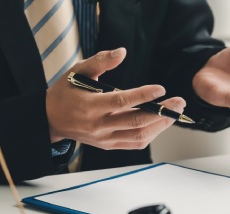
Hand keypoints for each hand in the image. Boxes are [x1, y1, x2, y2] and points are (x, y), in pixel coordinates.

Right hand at [46, 48, 184, 149]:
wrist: (51, 119)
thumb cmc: (66, 92)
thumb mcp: (77, 71)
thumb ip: (100, 61)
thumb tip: (122, 52)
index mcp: (90, 106)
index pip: (121, 101)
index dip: (143, 95)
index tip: (161, 88)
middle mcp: (99, 126)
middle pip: (136, 122)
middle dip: (161, 113)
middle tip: (178, 102)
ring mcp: (104, 139)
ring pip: (138, 136)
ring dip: (160, 125)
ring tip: (174, 113)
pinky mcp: (108, 145)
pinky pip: (134, 143)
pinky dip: (151, 134)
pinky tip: (160, 123)